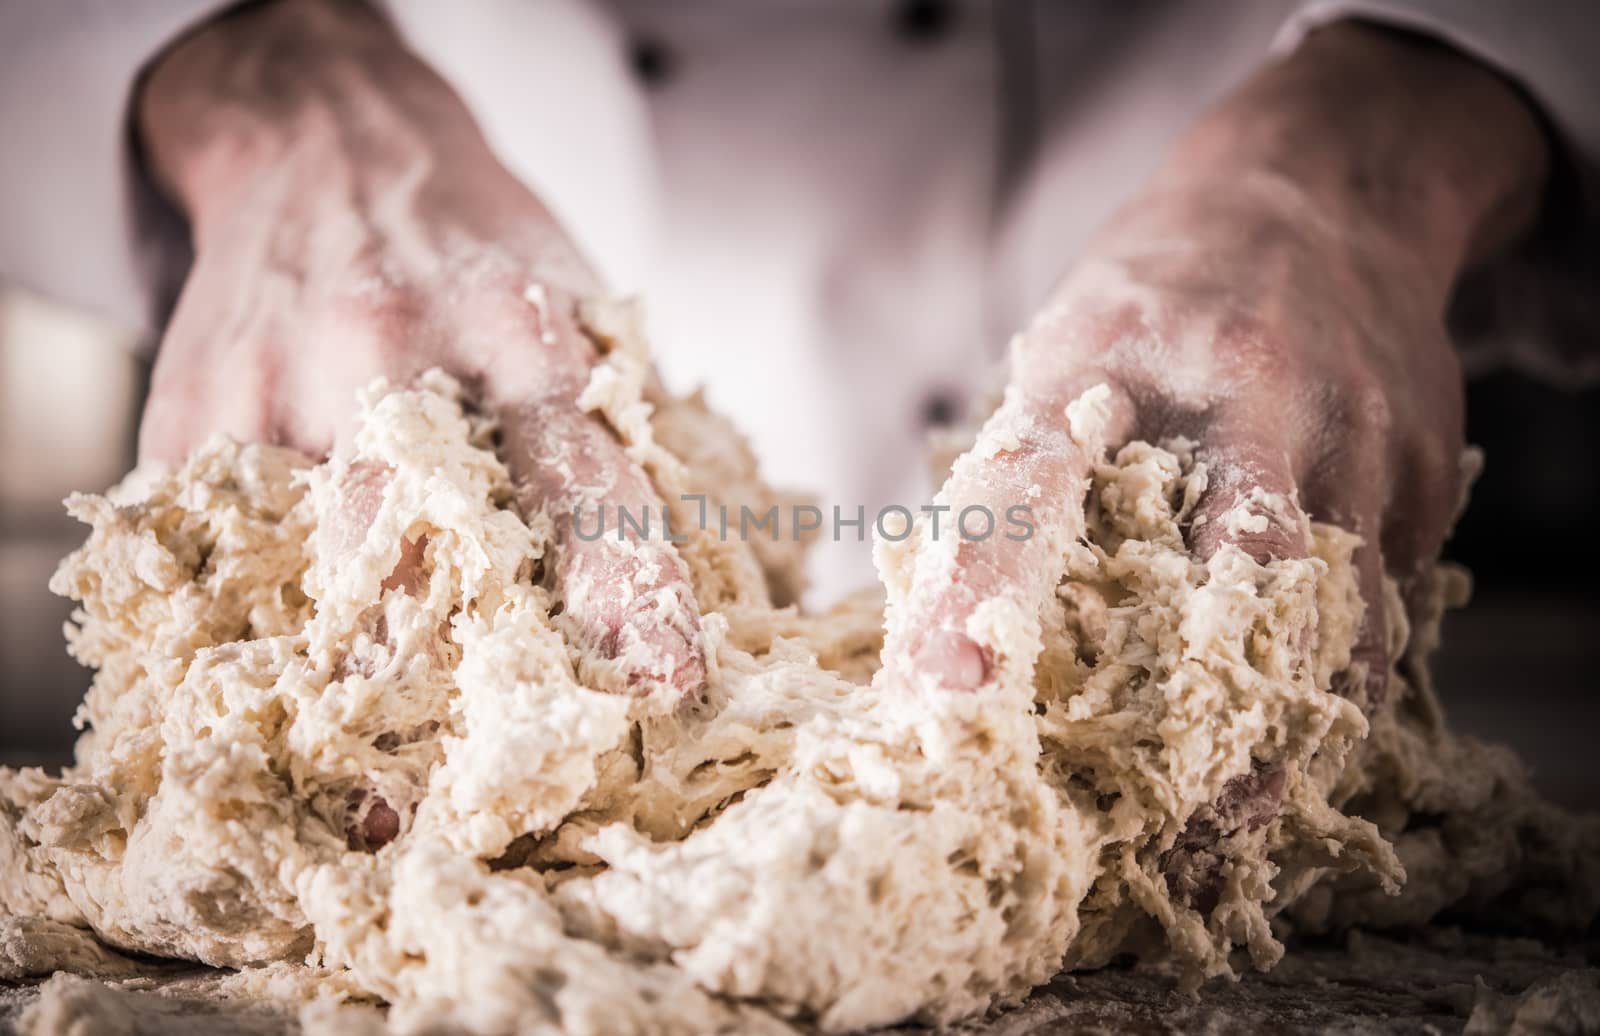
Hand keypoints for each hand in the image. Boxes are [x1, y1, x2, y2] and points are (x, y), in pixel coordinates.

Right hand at [137, 4, 703, 723]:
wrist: (327, 140)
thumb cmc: (476, 250)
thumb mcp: (573, 303)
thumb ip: (622, 421)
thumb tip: (731, 561)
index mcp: (521, 328)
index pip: (584, 474)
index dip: (627, 584)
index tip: (666, 679)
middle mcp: (397, 349)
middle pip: (435, 534)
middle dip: (478, 660)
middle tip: (516, 759)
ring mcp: (283, 377)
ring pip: (320, 559)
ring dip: (371, 671)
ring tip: (398, 770)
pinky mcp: (194, 406)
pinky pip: (228, 547)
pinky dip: (270, 625)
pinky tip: (300, 679)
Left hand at [885, 24, 1547, 903]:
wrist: (1322, 186)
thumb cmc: (1163, 286)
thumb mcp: (1067, 338)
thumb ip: (1016, 464)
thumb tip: (940, 625)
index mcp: (1119, 352)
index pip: (1032, 484)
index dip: (984, 597)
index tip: (945, 700)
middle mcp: (1248, 396)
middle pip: (1232, 590)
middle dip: (1200, 725)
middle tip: (1155, 833)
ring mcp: (1354, 434)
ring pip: (1332, 622)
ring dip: (1282, 736)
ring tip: (1222, 831)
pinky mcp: (1424, 469)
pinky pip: (1385, 604)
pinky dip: (1339, 684)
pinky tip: (1296, 743)